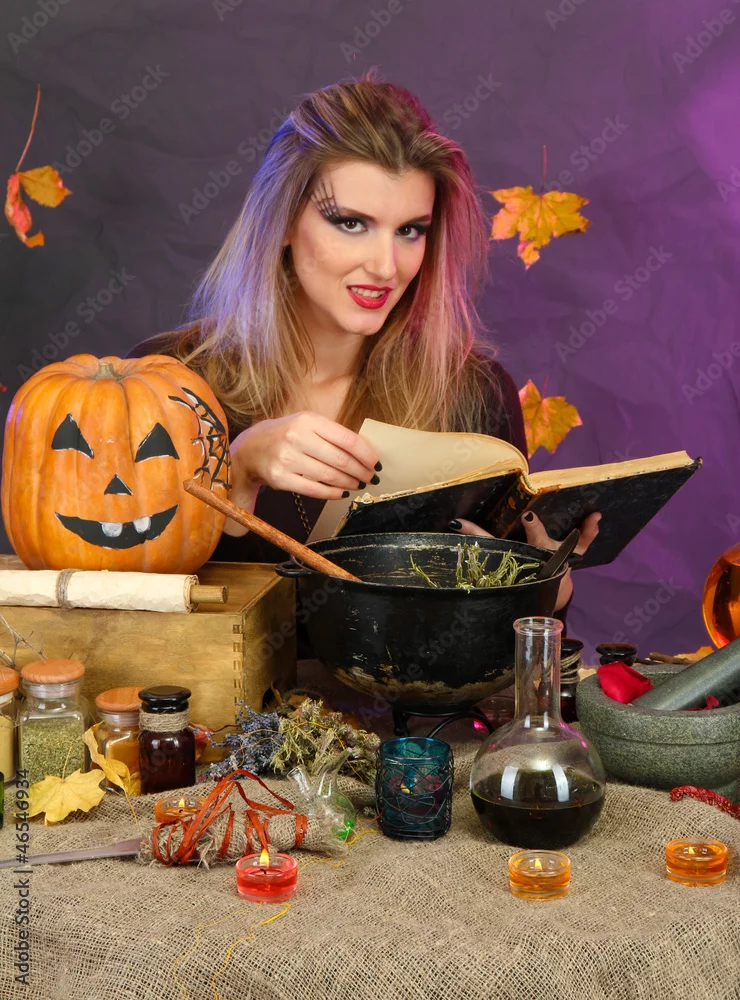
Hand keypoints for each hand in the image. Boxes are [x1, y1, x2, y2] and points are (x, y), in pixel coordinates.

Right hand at [224, 411, 379, 535]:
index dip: (365, 454)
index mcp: (308, 420)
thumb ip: (332, 435)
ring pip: (329, 476)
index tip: (376, 463)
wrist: (251, 449)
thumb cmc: (287, 435)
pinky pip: (314, 489)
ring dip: (349, 483)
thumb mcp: (307, 425)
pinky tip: (341, 492)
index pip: (346, 439)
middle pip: (340, 460)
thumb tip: (365, 452)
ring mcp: (287, 459)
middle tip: (370, 477)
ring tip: (358, 484)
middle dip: (361, 471)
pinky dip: (332, 493)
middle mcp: (297, 437)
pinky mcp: (281, 479)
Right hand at [449, 511, 601, 611]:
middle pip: (541, 544)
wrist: (547, 589)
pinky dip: (590, 530)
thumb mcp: (501, 553)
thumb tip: (456, 522)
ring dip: (583, 533)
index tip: (522, 516)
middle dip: (536, 531)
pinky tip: (595, 516)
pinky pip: (584, 543)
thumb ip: (479, 536)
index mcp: (527, 556)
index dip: (519, 532)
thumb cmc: (524, 566)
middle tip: (529, 517)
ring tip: (593, 516)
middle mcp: (543, 557)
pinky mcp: (574, 553)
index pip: (518, 544)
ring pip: (574, 545)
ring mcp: (561, 556)